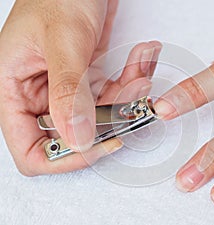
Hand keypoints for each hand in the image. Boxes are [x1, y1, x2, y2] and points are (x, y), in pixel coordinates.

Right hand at [0, 0, 161, 175]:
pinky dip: (132, 80)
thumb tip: (78, 139)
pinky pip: (115, 94)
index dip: (64, 157)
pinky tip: (142, 57)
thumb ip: (67, 93)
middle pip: (76, 135)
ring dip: (128, 95)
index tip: (98, 144)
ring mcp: (69, 90)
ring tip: (141, 68)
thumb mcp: (62, 41)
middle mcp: (41, 96)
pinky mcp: (90, 80)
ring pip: (103, 115)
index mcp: (16, 91)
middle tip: (133, 96)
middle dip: (111, 119)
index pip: (31, 150)